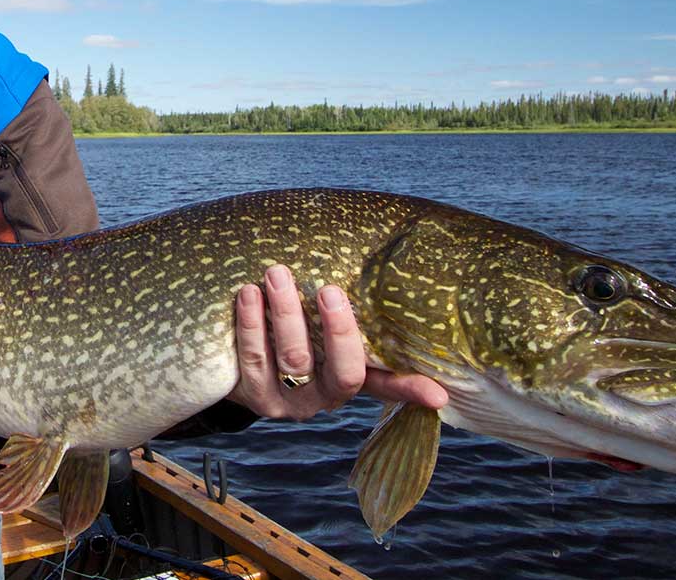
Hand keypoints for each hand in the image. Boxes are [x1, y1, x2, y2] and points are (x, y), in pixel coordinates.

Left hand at [228, 265, 448, 419]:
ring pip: (293, 360)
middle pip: (338, 370)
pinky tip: (248, 293)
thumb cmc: (294, 335)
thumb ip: (353, 320)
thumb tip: (398, 287)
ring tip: (276, 273)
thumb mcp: (323, 334)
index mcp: (350, 382)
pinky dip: (250, 324)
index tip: (439, 394)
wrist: (236, 366)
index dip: (411, 391)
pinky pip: (253, 359)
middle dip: (336, 329)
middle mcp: (323, 398)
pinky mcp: (254, 397)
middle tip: (329, 288)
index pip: (387, 386)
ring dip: (286, 314)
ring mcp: (288, 402)